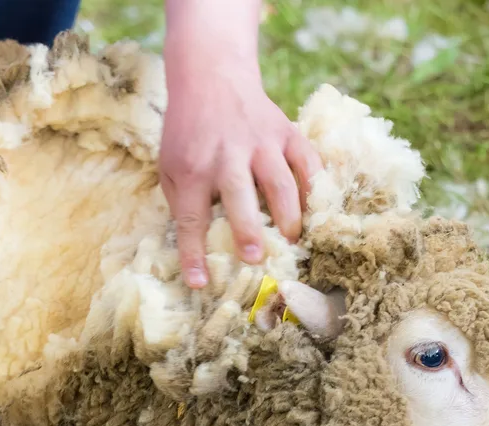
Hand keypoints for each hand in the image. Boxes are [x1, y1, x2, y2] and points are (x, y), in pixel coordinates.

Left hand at [159, 0, 322, 289]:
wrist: (211, 79)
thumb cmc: (188, 135)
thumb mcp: (170, 166)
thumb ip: (183, 204)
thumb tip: (199, 253)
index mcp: (191, 168)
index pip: (191, 217)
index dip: (193, 253)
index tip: (200, 282)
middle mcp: (226, 156)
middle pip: (239, 196)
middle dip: (248, 229)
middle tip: (255, 258)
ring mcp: (260, 143)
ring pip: (280, 181)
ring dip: (288, 214)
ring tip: (293, 240)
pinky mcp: (285, 132)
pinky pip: (307, 161)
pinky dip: (316, 186)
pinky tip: (318, 211)